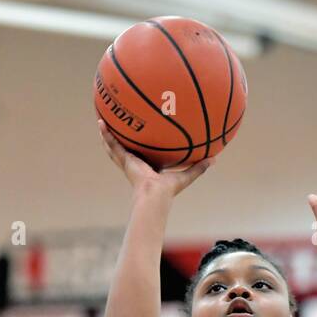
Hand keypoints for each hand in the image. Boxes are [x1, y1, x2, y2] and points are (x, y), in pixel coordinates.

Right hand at [98, 118, 214, 196]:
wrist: (155, 195)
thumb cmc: (169, 190)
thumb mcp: (186, 175)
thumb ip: (199, 167)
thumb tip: (216, 159)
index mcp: (148, 167)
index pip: (143, 155)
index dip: (142, 147)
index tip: (142, 137)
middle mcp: (135, 163)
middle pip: (126, 149)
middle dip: (121, 139)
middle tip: (117, 126)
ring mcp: (127, 161)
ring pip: (114, 146)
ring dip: (108, 135)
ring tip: (101, 122)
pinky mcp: (123, 159)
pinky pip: (113, 144)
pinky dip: (106, 135)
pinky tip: (100, 123)